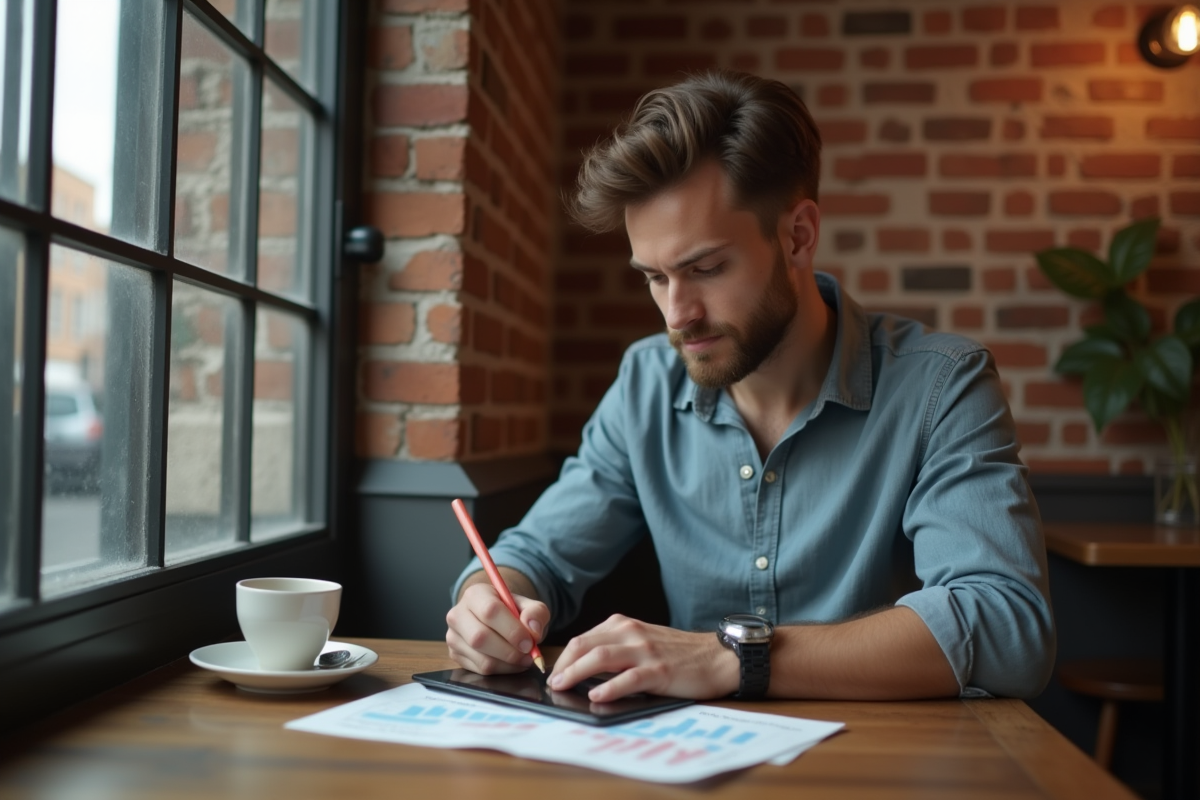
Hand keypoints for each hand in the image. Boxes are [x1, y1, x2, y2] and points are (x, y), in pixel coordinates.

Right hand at [446, 583, 549, 673]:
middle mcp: (458, 614)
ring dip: (508, 664)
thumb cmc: (511, 611)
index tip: (529, 642)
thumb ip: (536, 613)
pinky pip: (480, 670)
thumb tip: (533, 630)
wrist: (495, 619)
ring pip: (481, 658)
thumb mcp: (529, 606)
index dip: (512, 630)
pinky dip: (501, 670)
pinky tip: (512, 663)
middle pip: (480, 637)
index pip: (490, 611)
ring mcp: (453, 636)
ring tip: (523, 659)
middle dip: (509, 651)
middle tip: (528, 654)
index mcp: (475, 594)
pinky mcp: (455, 655)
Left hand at [547, 614, 738, 701]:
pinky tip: (596, 696)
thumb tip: (582, 668)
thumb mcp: (642, 641)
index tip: (554, 673)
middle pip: (585, 645)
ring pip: (601, 658)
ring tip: (562, 687)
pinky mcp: (660, 671)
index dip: (564, 657)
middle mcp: (631, 633)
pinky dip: (609, 688)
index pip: (584, 639)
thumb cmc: (678, 653)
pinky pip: (629, 679)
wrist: (717, 657)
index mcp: (624, 625)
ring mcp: (645, 651)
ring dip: (576, 673)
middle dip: (563, 665)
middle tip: (552, 683)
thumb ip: (616, 648)